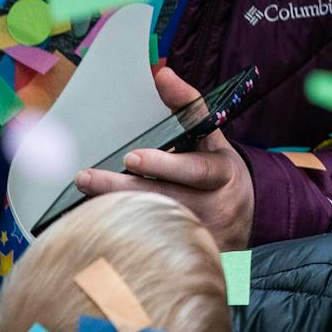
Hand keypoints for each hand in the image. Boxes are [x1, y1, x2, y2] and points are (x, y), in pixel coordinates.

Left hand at [74, 66, 255, 246]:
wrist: (249, 218)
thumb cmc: (219, 171)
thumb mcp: (213, 137)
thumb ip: (187, 107)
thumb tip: (161, 73)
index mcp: (222, 173)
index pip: (195, 170)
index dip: (165, 165)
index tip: (132, 157)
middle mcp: (216, 206)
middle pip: (166, 199)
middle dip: (123, 189)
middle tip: (87, 177)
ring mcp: (205, 235)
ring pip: (157, 226)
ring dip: (117, 214)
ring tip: (82, 201)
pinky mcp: (193, 258)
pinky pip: (156, 249)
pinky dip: (128, 240)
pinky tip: (99, 233)